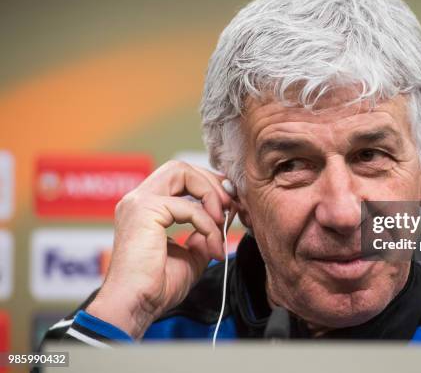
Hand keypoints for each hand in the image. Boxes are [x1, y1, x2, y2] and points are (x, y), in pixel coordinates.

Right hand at [86, 160, 234, 338]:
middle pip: (181, 168)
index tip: (228, 206)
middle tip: (230, 207)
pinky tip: (213, 245)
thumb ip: (202, 235)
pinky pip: (190, 207)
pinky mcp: (145, 210)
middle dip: (211, 183)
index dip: (208, 187)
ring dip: (210, 194)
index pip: (179, 178)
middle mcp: (137, 199)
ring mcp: (138, 202)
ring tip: (223, 221)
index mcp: (144, 208)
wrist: (137, 306)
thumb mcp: (190, 255)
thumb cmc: (156, 287)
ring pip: (182, 173)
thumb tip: (217, 223)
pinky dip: (208, 224)